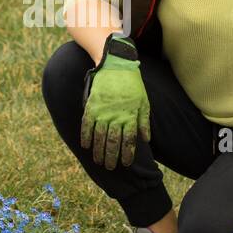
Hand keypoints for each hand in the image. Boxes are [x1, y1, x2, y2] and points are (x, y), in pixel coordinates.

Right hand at [80, 36, 150, 169]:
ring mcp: (103, 111)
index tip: (126, 164)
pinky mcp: (92, 106)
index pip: (130, 140)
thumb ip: (143, 121)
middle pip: (114, 142)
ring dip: (99, 151)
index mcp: (130, 115)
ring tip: (99, 162)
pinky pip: (87, 125)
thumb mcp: (143, 101)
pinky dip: (86, 136)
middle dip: (112, 157)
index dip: (128, 153)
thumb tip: (145, 139)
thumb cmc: (132, 84)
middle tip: (110, 168)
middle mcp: (116, 116)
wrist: (115, 64)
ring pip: (100, 136)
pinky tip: (86, 146)